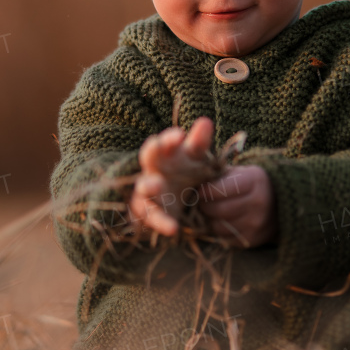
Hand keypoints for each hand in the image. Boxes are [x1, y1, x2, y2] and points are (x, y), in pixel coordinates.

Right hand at [128, 117, 213, 236]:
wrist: (172, 201)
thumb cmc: (183, 172)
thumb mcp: (194, 158)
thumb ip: (199, 142)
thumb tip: (205, 121)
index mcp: (166, 153)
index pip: (167, 142)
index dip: (171, 139)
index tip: (180, 135)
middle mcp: (154, 168)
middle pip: (149, 156)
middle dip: (152, 151)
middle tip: (155, 144)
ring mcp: (147, 190)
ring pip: (144, 186)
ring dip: (148, 185)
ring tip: (156, 185)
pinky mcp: (147, 212)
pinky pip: (151, 216)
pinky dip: (162, 222)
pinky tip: (173, 228)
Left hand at [197, 165, 276, 247]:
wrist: (278, 204)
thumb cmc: (251, 184)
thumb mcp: (240, 172)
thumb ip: (218, 175)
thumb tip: (192, 182)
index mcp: (254, 180)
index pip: (219, 189)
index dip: (204, 191)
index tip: (199, 190)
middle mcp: (258, 202)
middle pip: (217, 209)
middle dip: (205, 206)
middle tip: (202, 203)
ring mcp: (256, 223)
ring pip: (218, 226)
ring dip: (211, 220)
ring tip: (214, 212)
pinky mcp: (253, 239)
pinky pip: (225, 238)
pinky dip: (220, 231)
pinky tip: (224, 222)